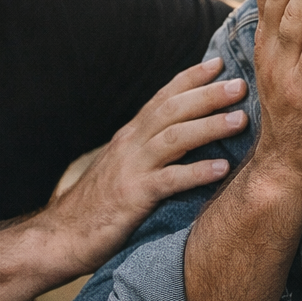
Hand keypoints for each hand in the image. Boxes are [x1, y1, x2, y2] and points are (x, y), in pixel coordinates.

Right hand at [41, 57, 247, 275]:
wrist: (60, 237)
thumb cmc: (97, 207)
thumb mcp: (124, 168)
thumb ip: (148, 152)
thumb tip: (183, 141)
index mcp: (130, 136)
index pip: (162, 98)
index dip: (190, 78)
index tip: (219, 63)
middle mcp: (130, 145)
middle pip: (172, 110)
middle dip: (207, 95)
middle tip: (240, 85)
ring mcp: (131, 169)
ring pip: (174, 138)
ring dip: (209, 126)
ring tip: (240, 120)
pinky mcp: (133, 197)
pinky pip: (169, 180)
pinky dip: (197, 172)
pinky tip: (222, 169)